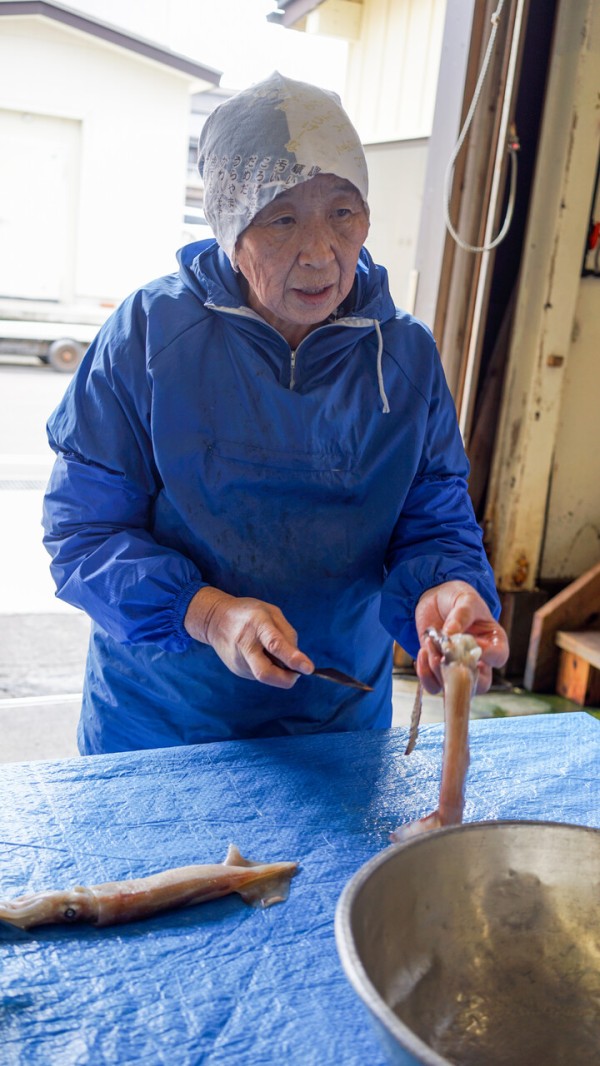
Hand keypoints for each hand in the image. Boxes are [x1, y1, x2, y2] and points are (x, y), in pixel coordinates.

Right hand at [184, 586, 313, 687]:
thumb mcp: (271, 612)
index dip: (293, 658)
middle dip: (286, 679)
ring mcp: (239, 661)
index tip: (308, 668)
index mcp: (257, 624)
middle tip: (297, 673)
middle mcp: (245, 645)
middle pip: (265, 673)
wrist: (215, 620)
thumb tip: (298, 660)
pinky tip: (262, 654)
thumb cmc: (249, 613)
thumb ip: (287, 634)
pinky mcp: (237, 670)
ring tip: (272, 652)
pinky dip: (269, 668)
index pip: (275, 644)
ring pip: (266, 675)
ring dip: (278, 670)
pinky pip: (260, 674)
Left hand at [414, 581, 508, 694]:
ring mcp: (458, 668)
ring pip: (455, 687)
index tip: (473, 644)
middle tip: (446, 655)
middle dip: (461, 674)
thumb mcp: (464, 599)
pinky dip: (425, 674)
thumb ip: (461, 615)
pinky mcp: (438, 670)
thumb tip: (451, 634)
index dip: (488, 656)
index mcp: (493, 641)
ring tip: (431, 644)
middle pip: (480, 684)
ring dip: (438, 669)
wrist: (434, 598)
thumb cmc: (457, 598)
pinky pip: (434, 686)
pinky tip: (423, 652)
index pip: (499, 657)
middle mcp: (479, 660)